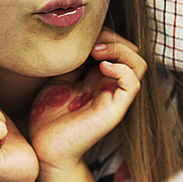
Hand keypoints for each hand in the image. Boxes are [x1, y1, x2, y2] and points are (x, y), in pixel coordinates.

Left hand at [28, 29, 145, 170]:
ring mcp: (114, 97)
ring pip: (137, 63)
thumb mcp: (57, 78)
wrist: (45, 148)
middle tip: (90, 41)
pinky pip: (132, 84)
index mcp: (97, 76)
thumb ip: (71, 59)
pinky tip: (101, 66)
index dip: (103, 33)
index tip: (81, 34)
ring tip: (97, 51)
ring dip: (119, 49)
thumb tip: (79, 38)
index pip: (115, 45)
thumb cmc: (48, 116)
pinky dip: (122, 69)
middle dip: (112, 37)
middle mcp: (110, 84)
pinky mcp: (114, 110)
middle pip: (129, 50)